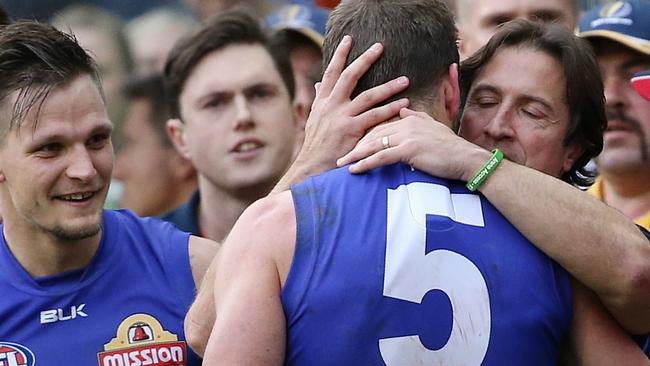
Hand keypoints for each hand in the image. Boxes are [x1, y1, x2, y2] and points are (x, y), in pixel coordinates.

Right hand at [275, 35, 409, 190]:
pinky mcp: (352, 130)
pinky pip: (375, 116)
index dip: (339, 55)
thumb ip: (320, 99)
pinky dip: (390, 109)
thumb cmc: (316, 144)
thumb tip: (319, 83)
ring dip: (388, 86)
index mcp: (322, 101)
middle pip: (350, 76)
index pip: (331, 72)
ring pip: (368, 96)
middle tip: (380, 47)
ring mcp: (341, 117)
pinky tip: (403, 103)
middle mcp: (331, 105)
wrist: (312, 166)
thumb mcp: (315, 119)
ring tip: (405, 80)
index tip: (348, 39)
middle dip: (365, 59)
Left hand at [337, 108, 487, 181]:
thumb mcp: (433, 128)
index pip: (380, 125)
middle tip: (338, 153)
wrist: (466, 159)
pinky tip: (354, 170)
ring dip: (355, 155)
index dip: (362, 134)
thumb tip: (406, 108)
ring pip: (373, 144)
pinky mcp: (409, 150)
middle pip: (372, 133)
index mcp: (409, 118)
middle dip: (353, 144)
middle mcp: (406, 123)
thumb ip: (417, 117)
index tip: (349, 142)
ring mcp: (407, 136)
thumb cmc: (450, 148)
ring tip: (340, 163)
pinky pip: (381, 157)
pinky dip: (365, 163)